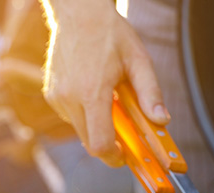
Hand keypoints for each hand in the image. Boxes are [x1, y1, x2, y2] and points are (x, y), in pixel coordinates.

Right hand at [42, 0, 169, 166]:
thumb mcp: (138, 60)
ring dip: (97, 127)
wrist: (78, 13)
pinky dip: (85, 115)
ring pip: (80, 131)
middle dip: (108, 144)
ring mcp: (57, 97)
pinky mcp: (52, 95)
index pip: (99, 144)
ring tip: (110, 102)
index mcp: (92, 93)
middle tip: (125, 133)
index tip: (125, 156)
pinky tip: (94, 93)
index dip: (114, 157)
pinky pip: (71, 118)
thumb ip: (150, 93)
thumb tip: (162, 120)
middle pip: (90, 142)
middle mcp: (70, 98)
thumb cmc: (110, 34)